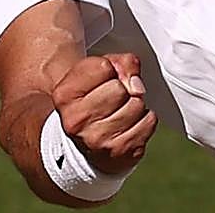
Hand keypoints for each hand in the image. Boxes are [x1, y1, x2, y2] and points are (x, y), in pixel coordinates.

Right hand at [51, 53, 157, 173]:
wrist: (85, 142)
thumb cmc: (92, 100)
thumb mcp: (96, 72)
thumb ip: (120, 63)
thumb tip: (136, 85)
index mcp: (65, 96)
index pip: (103, 67)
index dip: (108, 69)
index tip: (101, 80)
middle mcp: (76, 121)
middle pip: (120, 89)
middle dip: (123, 89)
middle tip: (112, 99)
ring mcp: (98, 141)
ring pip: (137, 105)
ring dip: (135, 104)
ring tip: (120, 112)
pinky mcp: (121, 152)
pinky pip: (149, 121)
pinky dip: (145, 119)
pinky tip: (129, 124)